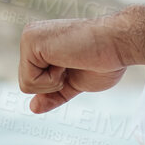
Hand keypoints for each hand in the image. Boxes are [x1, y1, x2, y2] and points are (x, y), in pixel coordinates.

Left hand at [19, 13, 133, 113]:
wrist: (119, 43)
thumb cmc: (105, 61)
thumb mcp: (75, 83)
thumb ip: (55, 94)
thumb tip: (33, 108)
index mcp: (41, 45)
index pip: (35, 82)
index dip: (58, 86)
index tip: (78, 65)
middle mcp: (32, 37)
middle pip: (27, 84)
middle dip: (54, 85)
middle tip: (75, 63)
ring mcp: (29, 37)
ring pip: (26, 85)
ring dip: (54, 82)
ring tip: (71, 60)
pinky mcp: (30, 41)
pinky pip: (29, 81)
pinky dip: (52, 79)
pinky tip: (66, 59)